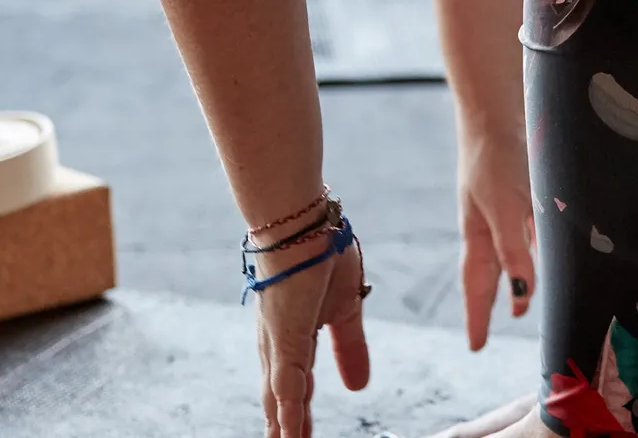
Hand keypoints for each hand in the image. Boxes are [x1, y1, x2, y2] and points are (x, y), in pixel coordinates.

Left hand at [251, 234, 371, 437]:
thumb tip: (358, 387)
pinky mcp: (285, 335)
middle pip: (279, 401)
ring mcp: (280, 342)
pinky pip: (286, 381)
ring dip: (282, 429)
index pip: (296, 390)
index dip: (297, 418)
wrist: (306, 222)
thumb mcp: (347, 310)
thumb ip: (351, 349)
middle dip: (284, 430)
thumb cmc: (321, 253)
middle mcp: (279, 346)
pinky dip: (286, 410)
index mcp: (293, 340)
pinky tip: (286, 433)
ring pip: (278, 399)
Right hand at [458, 132, 536, 350]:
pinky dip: (530, 248)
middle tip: (489, 333)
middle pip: (488, 275)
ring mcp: (502, 209)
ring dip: (512, 279)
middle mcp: (488, 226)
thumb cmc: (494, 159)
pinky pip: (524, 232)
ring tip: (519, 304)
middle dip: (489, 304)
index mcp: (478, 235)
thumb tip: (521, 296)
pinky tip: (543, 251)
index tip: (475, 346)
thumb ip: (513, 252)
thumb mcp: (505, 209)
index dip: (477, 317)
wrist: (495, 110)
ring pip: (507, 254)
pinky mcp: (518, 193)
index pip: (476, 287)